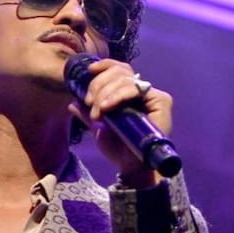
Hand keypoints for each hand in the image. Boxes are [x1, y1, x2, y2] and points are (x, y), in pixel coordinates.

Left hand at [67, 58, 171, 187]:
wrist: (132, 166)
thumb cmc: (118, 149)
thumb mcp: (98, 128)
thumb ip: (87, 115)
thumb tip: (73, 103)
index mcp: (128, 94)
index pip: (119, 70)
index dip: (105, 66)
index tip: (89, 71)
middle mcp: (142, 92)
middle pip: (119, 72)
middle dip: (99, 85)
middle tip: (90, 104)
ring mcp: (152, 95)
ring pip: (125, 79)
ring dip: (105, 93)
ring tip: (98, 112)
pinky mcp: (161, 101)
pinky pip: (135, 89)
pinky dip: (118, 95)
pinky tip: (106, 106)